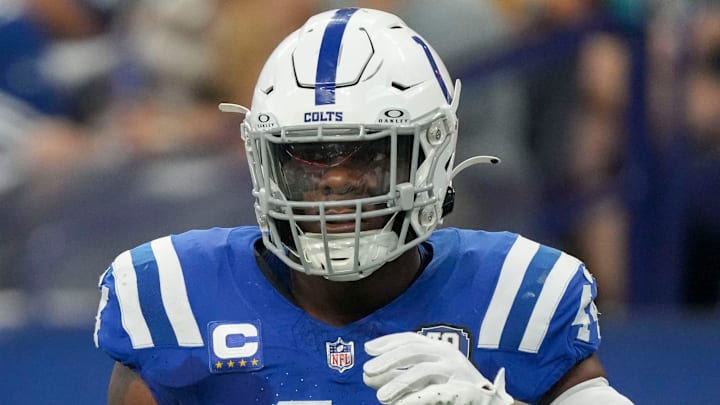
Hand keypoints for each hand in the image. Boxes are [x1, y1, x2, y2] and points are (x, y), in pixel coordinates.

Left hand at [363, 332, 513, 404]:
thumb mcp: (421, 379)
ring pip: (422, 370)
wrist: (487, 401)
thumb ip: (397, 376)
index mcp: (437, 347)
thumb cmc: (451, 387)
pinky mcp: (462, 387)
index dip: (388, 341)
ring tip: (381, 397)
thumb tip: (368, 377)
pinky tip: (400, 404)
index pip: (410, 338)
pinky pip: (435, 391)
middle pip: (412, 350)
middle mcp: (446, 352)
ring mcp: (455, 368)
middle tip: (368, 369)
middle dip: (388, 359)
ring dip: (398, 382)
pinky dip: (416, 398)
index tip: (368, 348)